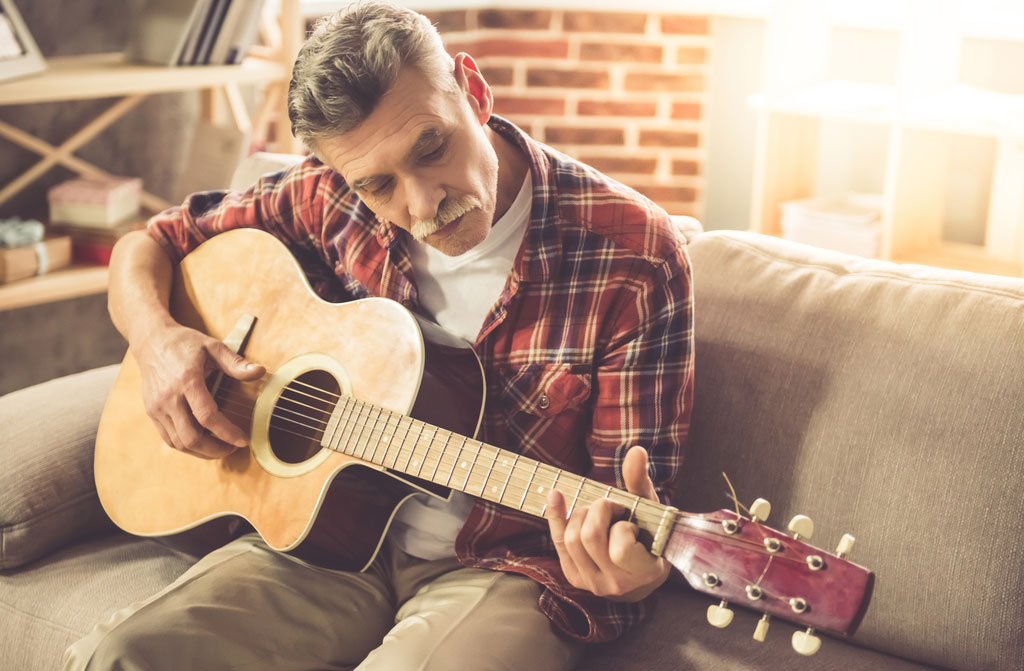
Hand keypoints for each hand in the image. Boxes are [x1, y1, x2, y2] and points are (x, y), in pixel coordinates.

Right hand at [133, 324, 264, 458]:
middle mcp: (168, 397)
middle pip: (191, 437)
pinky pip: (169, 438)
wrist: (151, 340)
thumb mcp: (213, 347)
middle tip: (233, 447)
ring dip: (202, 451)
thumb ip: (236, 363)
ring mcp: (157, 407)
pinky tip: (203, 441)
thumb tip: (260, 371)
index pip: (207, 417)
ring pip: (178, 443)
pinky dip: (187, 445)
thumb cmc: (184, 343)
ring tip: (221, 446)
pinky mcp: (151, 412)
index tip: (243, 440)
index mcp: (186, 381)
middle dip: (215, 449)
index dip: (226, 433)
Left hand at [544, 445, 671, 601]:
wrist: (640, 568)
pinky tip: (556, 495)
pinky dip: (556, 514)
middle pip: (590, 537)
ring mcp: (592, 583)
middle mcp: (617, 584)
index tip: (630, 521)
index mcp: (645, 572)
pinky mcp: (574, 577)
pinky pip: (558, 541)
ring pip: (571, 539)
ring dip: (582, 513)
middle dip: (599, 510)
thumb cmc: (650, 534)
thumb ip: (641, 482)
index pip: (620, 549)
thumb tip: (636, 451)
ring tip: (598, 512)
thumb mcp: (651, 509)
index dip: (622, 527)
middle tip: (612, 507)